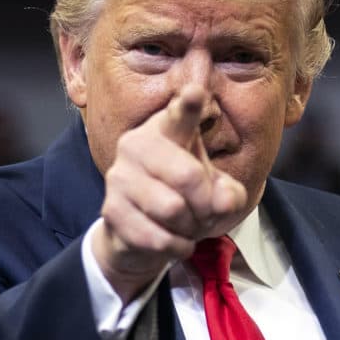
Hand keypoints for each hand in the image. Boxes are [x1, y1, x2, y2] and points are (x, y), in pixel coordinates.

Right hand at [92, 84, 246, 301]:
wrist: (141, 235)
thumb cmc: (184, 200)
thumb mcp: (217, 194)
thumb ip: (228, 194)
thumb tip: (222, 201)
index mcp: (167, 130)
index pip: (180, 114)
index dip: (188, 105)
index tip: (196, 93)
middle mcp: (137, 144)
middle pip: (189, 176)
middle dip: (206, 204)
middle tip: (204, 212)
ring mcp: (119, 176)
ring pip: (172, 209)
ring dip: (190, 227)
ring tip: (186, 224)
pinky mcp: (111, 209)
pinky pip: (158, 236)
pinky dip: (176, 246)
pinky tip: (173, 241)